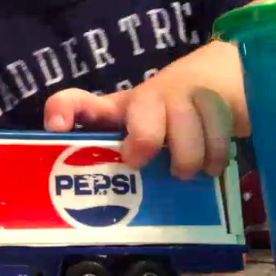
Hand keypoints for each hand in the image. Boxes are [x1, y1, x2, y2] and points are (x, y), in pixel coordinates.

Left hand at [44, 80, 233, 179]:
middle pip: (144, 118)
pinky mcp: (217, 98)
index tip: (56, 128)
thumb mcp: (135, 135)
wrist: (218, 78)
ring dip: (187, 159)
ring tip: (186, 172)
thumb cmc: (165, 120)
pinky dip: (216, 157)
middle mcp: (148, 96)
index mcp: (118, 108)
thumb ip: (114, 161)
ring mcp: (183, 93)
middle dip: (146, 143)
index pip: (80, 101)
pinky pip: (218, 132)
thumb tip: (94, 197)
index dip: (63, 110)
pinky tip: (211, 166)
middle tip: (145, 162)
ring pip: (186, 130)